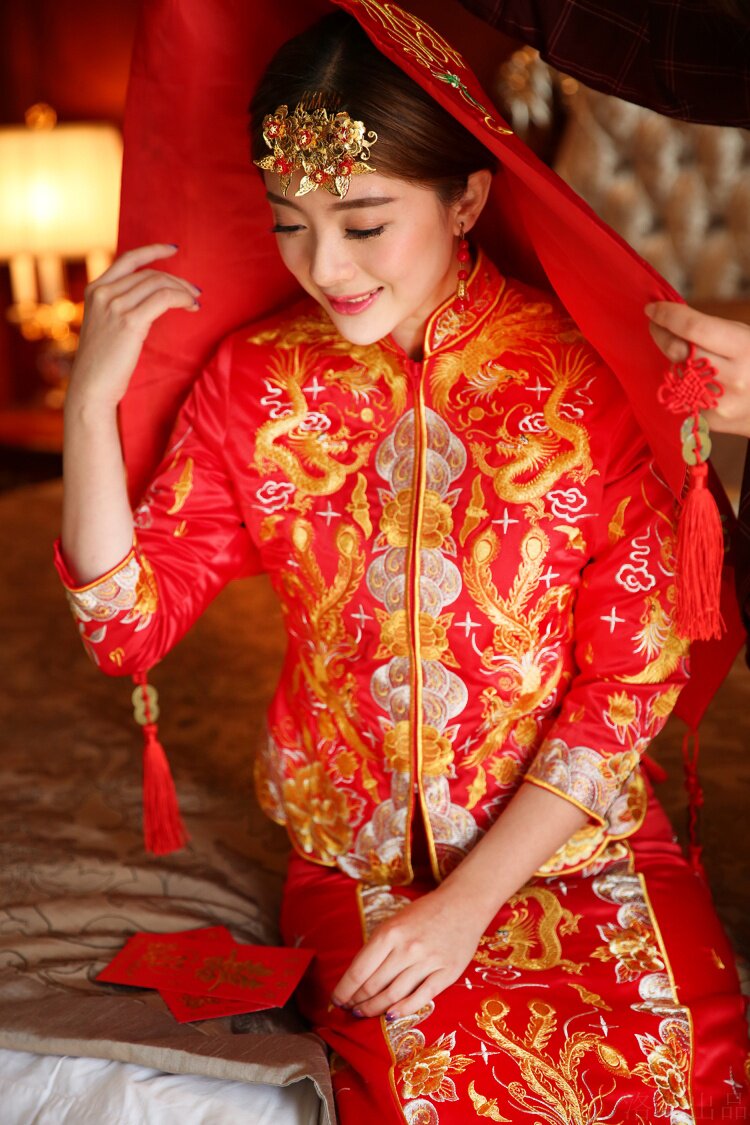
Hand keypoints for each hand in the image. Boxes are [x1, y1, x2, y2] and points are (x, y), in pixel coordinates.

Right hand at [67, 244, 201, 411]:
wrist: (91, 388)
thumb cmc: (102, 364)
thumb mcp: (106, 327)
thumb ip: (120, 308)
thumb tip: (152, 299)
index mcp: (94, 290)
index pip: (128, 259)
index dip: (153, 251)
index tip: (173, 249)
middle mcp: (102, 292)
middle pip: (149, 274)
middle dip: (176, 280)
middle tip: (194, 293)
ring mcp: (114, 305)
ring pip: (158, 283)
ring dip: (182, 291)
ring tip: (195, 302)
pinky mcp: (129, 321)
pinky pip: (164, 298)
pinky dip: (182, 299)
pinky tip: (191, 307)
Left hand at [331, 884, 486, 1020]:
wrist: (463, 904)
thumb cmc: (424, 913)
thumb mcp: (395, 922)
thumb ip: (378, 946)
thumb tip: (357, 977)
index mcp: (389, 933)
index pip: (359, 971)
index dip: (344, 990)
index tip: (336, 1000)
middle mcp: (407, 948)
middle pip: (373, 986)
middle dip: (356, 1002)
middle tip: (349, 1009)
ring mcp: (427, 962)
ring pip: (393, 995)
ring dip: (374, 1009)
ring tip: (364, 1013)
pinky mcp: (446, 973)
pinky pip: (420, 998)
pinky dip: (402, 1009)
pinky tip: (390, 1014)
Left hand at [645, 301, 749, 438]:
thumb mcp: (744, 337)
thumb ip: (710, 329)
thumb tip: (670, 317)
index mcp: (744, 348)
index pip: (694, 328)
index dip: (668, 315)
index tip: (652, 308)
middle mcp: (733, 378)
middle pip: (678, 352)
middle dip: (661, 334)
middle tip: (656, 324)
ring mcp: (719, 403)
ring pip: (676, 374)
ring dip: (673, 359)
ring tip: (683, 352)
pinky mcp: (708, 420)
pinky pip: (683, 394)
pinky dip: (683, 382)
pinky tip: (695, 380)